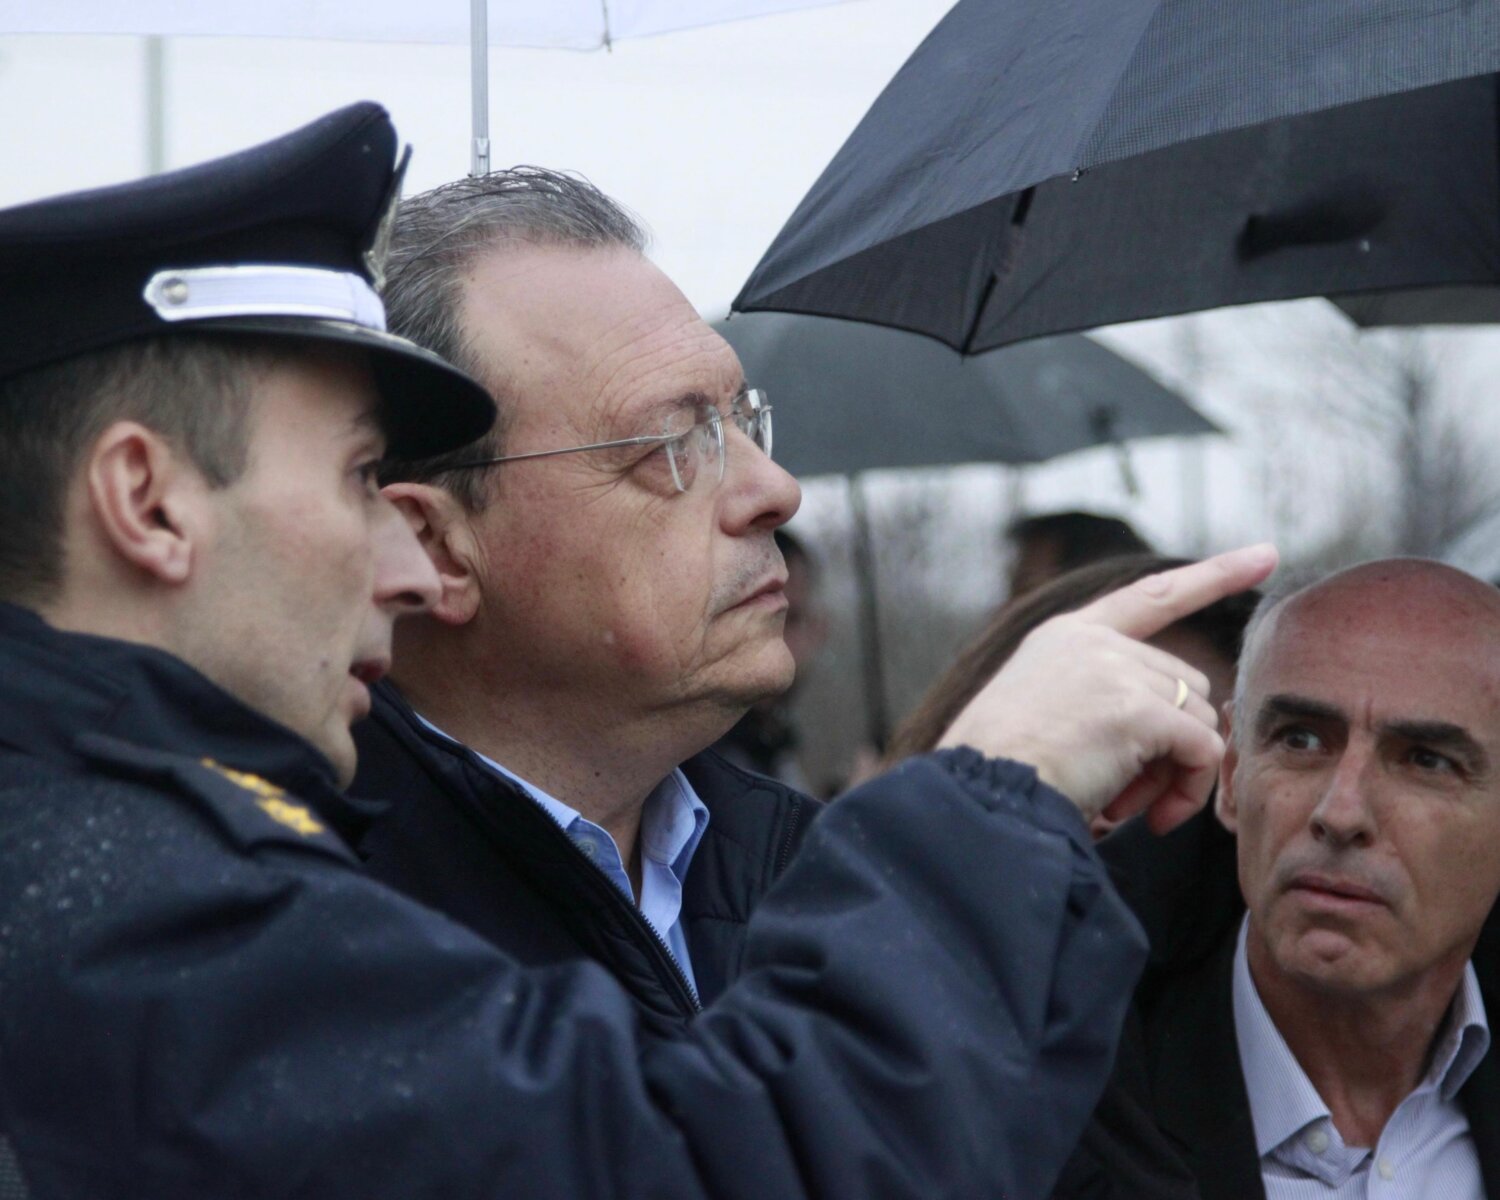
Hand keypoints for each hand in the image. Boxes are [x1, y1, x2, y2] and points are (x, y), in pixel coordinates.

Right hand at [937, 544, 1276, 832]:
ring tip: (1126, 806)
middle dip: (1174, 743)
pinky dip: (1187, 793)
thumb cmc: (1001, 775)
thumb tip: (1184, 729)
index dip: (1214, 576)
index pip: (1154, 596)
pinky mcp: (1137, 711)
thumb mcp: (1042, 712)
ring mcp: (1116, 670)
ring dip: (1176, 773)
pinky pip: (1201, 753)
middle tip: (1132, 795)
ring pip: (1199, 720)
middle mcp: (1094, 642)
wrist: (977, 795)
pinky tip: (1147, 818)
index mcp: (1065, 636)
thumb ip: (1101, 697)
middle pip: (1186, 686)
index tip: (1266, 555)